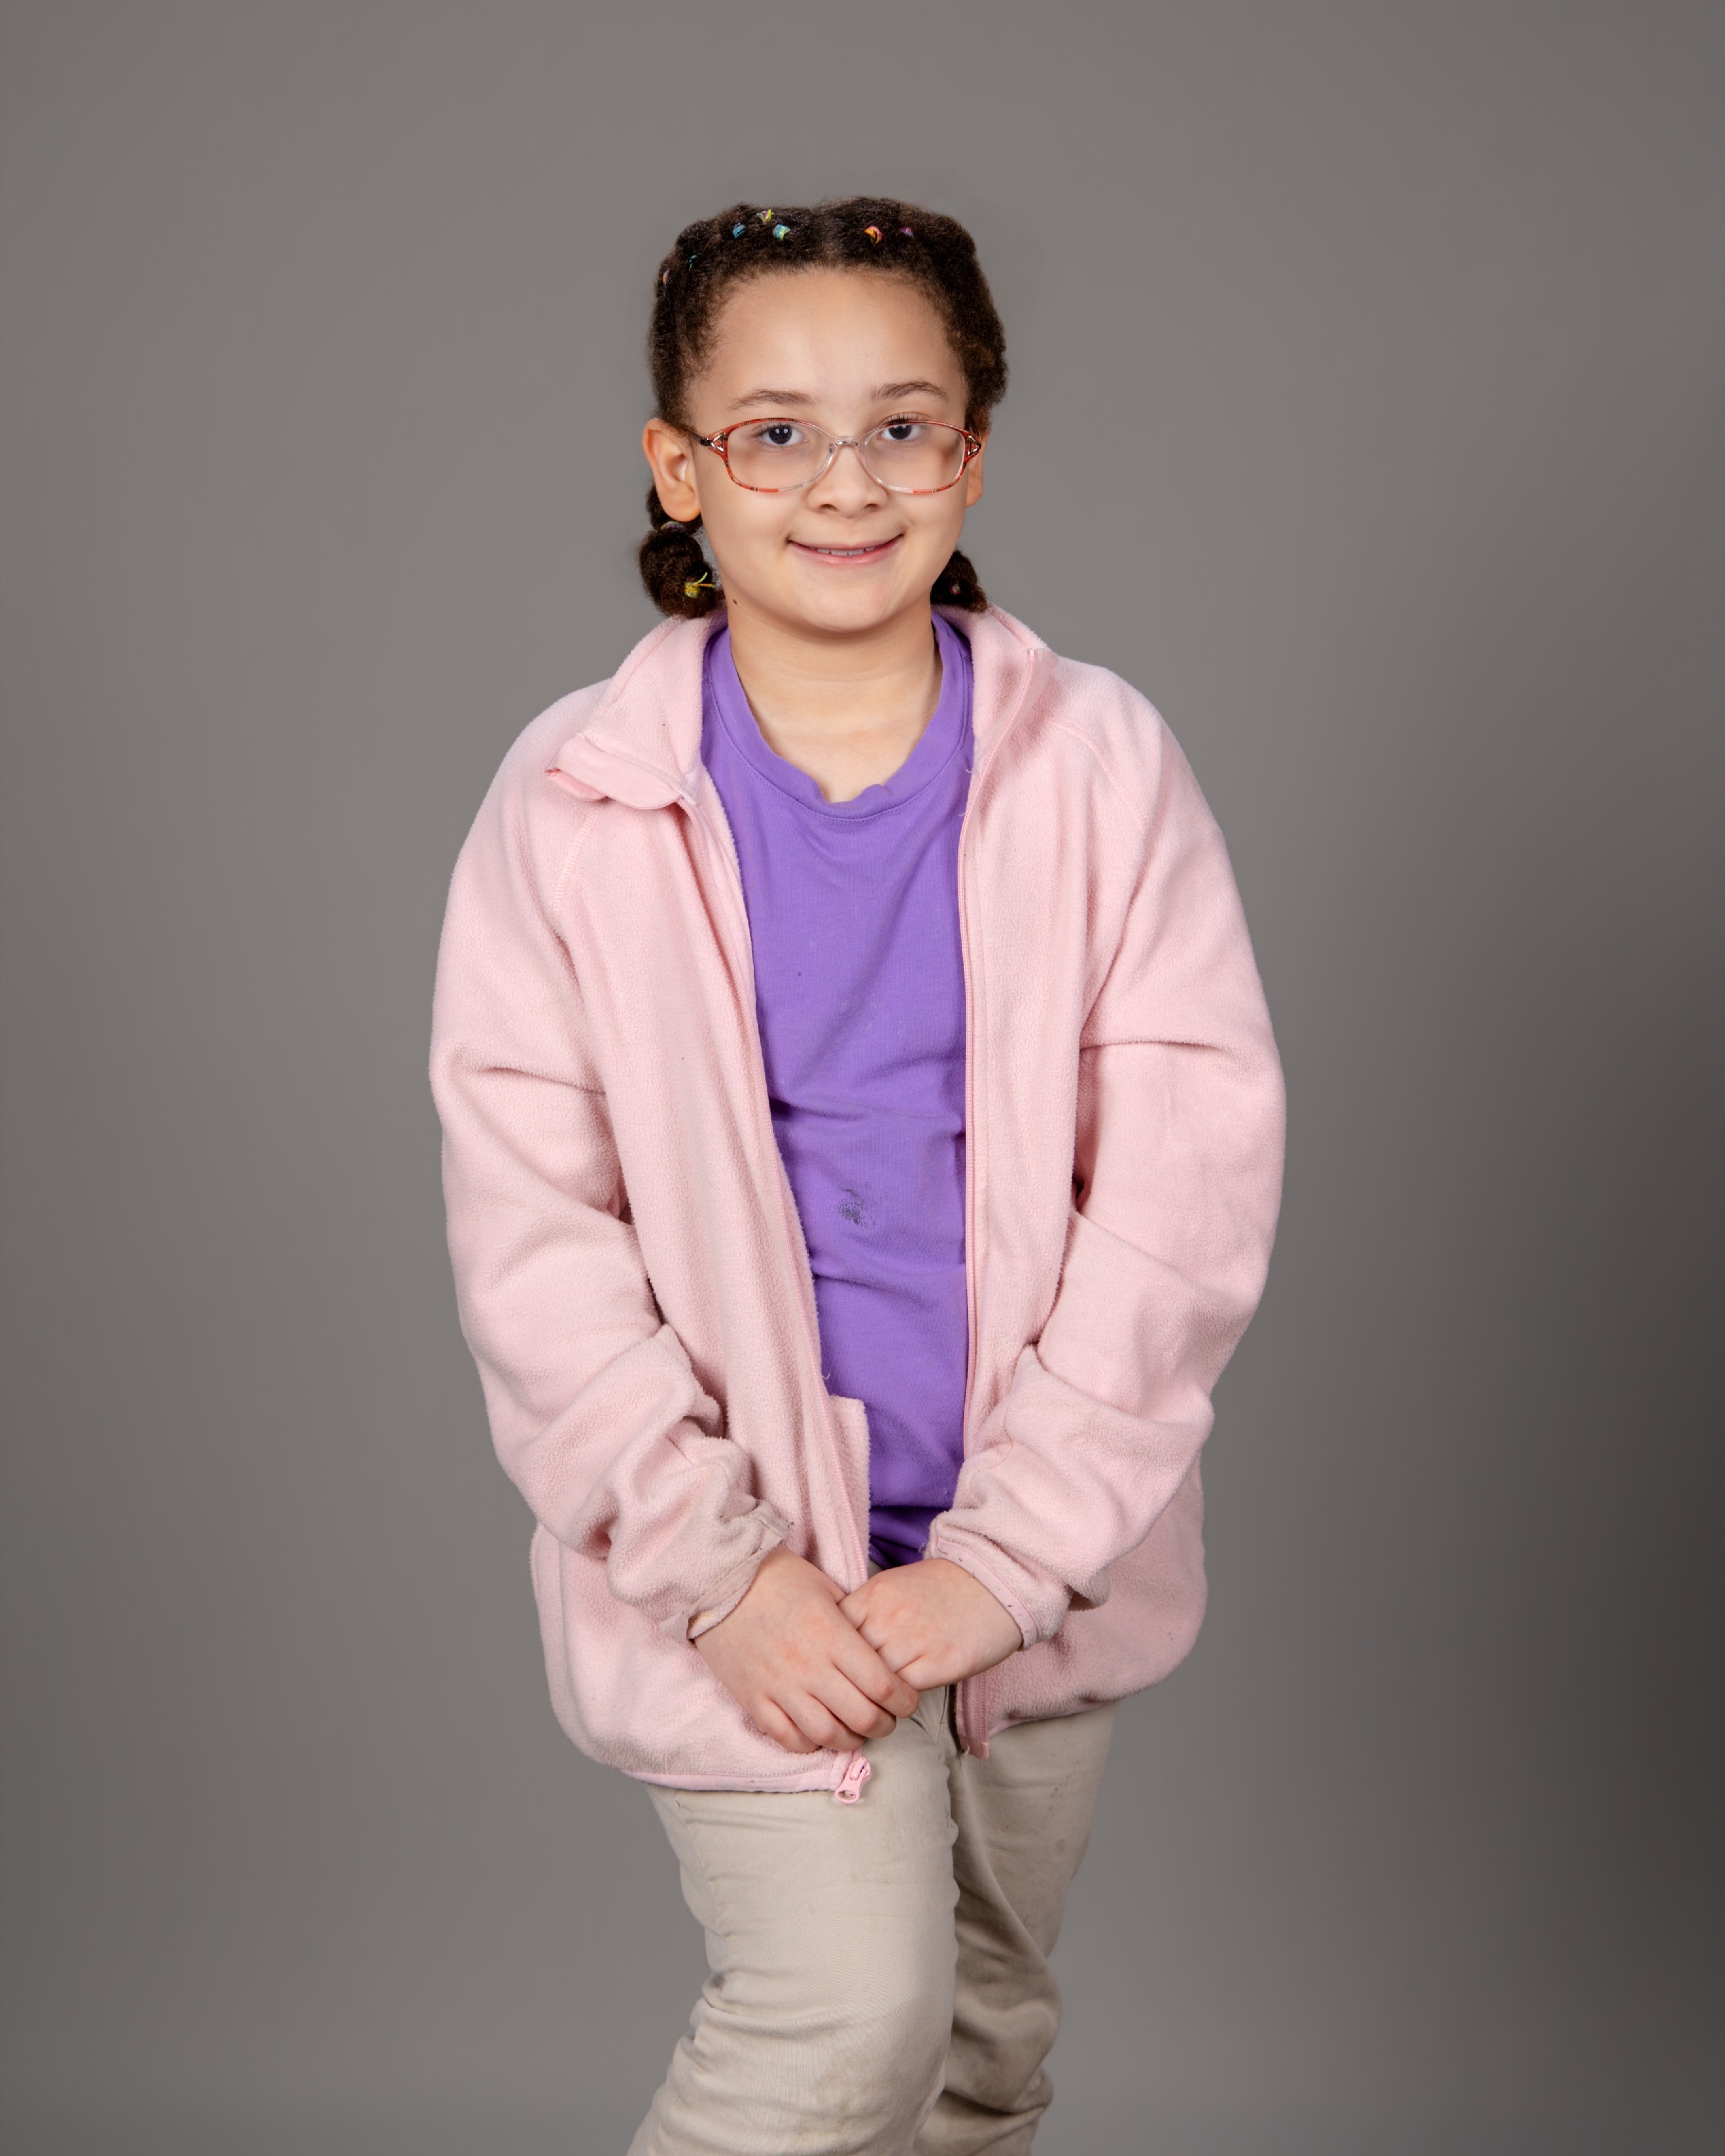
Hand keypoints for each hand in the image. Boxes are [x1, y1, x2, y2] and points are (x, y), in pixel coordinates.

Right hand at [694, 1547, 921, 1753]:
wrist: (721, 1579)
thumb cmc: (779, 1578)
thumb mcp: (828, 1589)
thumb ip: (855, 1623)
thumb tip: (879, 1651)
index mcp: (832, 1635)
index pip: (883, 1685)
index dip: (904, 1701)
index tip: (908, 1701)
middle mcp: (809, 1666)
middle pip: (861, 1716)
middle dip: (884, 1724)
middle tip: (888, 1719)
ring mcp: (778, 1686)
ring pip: (826, 1734)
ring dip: (850, 1740)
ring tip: (856, 1731)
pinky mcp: (753, 1698)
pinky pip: (786, 1737)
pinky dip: (809, 1743)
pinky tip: (818, 1732)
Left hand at [840, 1557, 1022, 1689]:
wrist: (993, 1583)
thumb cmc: (941, 1588)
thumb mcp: (893, 1587)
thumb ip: (865, 1613)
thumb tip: (837, 1646)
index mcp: (874, 1595)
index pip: (832, 1633)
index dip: (831, 1655)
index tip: (834, 1668)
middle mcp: (889, 1616)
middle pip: (849, 1661)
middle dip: (846, 1681)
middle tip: (847, 1695)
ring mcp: (914, 1640)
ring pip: (874, 1681)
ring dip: (871, 1696)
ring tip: (871, 1702)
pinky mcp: (940, 1662)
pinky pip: (903, 1691)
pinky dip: (897, 1700)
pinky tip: (898, 1700)